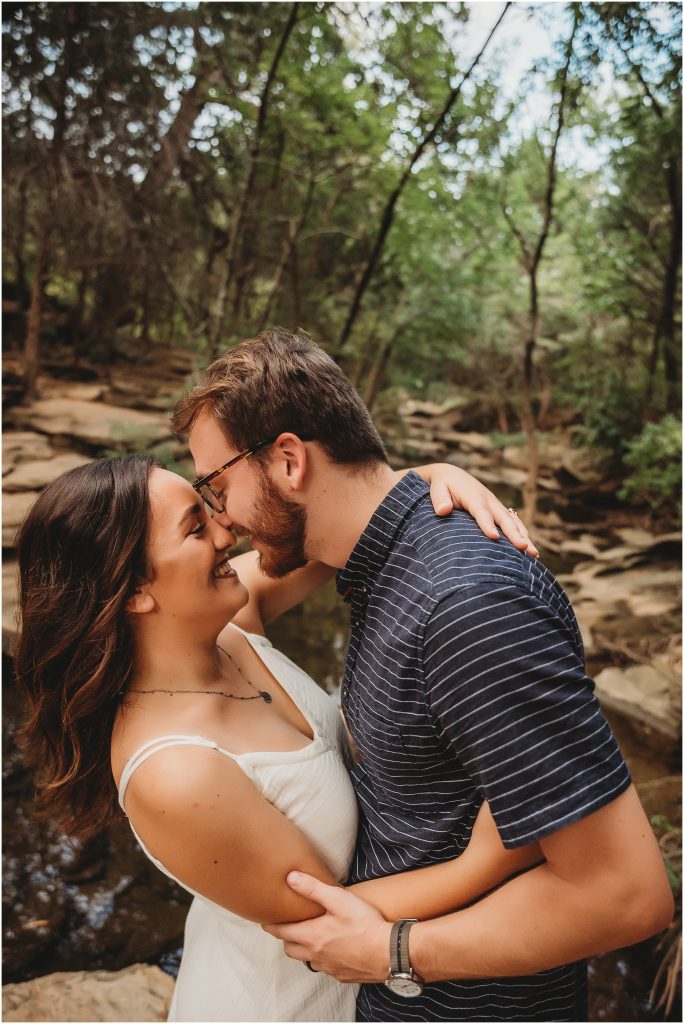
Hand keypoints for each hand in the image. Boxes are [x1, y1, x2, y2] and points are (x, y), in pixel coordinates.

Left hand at [262, 871, 391, 982]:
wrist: (389, 953)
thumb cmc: (364, 924)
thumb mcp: (338, 899)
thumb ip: (313, 889)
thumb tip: (291, 878)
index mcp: (311, 936)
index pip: (281, 932)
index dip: (271, 925)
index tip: (265, 920)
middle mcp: (315, 955)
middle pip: (290, 949)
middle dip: (285, 938)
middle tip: (288, 926)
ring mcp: (328, 967)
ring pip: (307, 960)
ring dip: (304, 950)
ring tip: (310, 937)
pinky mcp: (342, 975)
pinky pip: (325, 968)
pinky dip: (322, 958)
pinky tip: (333, 949)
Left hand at [417, 463, 538, 556]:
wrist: (453, 475)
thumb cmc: (443, 485)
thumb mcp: (437, 489)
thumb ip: (439, 499)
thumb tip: (443, 510)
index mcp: (473, 495)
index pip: (481, 511)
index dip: (487, 524)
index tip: (493, 537)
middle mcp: (489, 500)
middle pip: (503, 518)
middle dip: (514, 534)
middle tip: (523, 548)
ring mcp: (496, 506)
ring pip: (513, 522)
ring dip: (524, 537)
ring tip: (533, 554)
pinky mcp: (499, 511)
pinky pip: (514, 523)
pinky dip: (523, 535)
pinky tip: (530, 552)